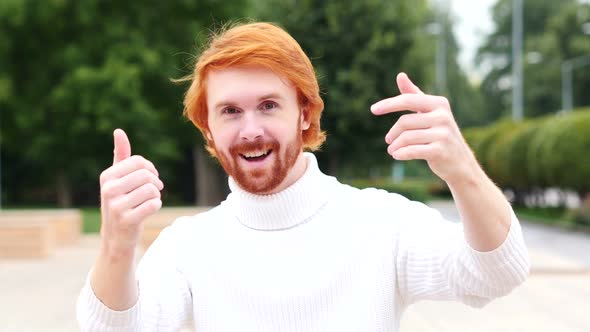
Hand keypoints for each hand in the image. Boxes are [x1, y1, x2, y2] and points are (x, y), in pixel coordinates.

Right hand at [99, 129, 163, 255]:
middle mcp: (108, 189)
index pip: (138, 161)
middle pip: (146, 175)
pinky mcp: (127, 220)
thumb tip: (119, 131)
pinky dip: (156, 206)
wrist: (116, 237)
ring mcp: (116, 206)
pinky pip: (154, 204)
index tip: (151, 177)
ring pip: (151, 189)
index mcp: (107, 176)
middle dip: (155, 182)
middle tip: (154, 190)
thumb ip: (121, 156)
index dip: (151, 168)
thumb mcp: (117, 179)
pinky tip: (149, 210)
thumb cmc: (120, 202)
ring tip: (149, 201)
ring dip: (156, 195)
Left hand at [370, 73, 477, 184]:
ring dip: (394, 146)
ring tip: (392, 150)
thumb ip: (414, 95)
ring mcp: (443, 134)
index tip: (373, 109)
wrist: (460, 162)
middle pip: (404, 121)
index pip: (408, 100)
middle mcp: (443, 116)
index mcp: (439, 103)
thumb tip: (400, 75)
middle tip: (388, 141)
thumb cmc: (439, 134)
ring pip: (406, 137)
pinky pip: (412, 150)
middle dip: (393, 133)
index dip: (389, 104)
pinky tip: (396, 156)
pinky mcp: (440, 150)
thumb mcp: (429, 112)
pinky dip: (400, 154)